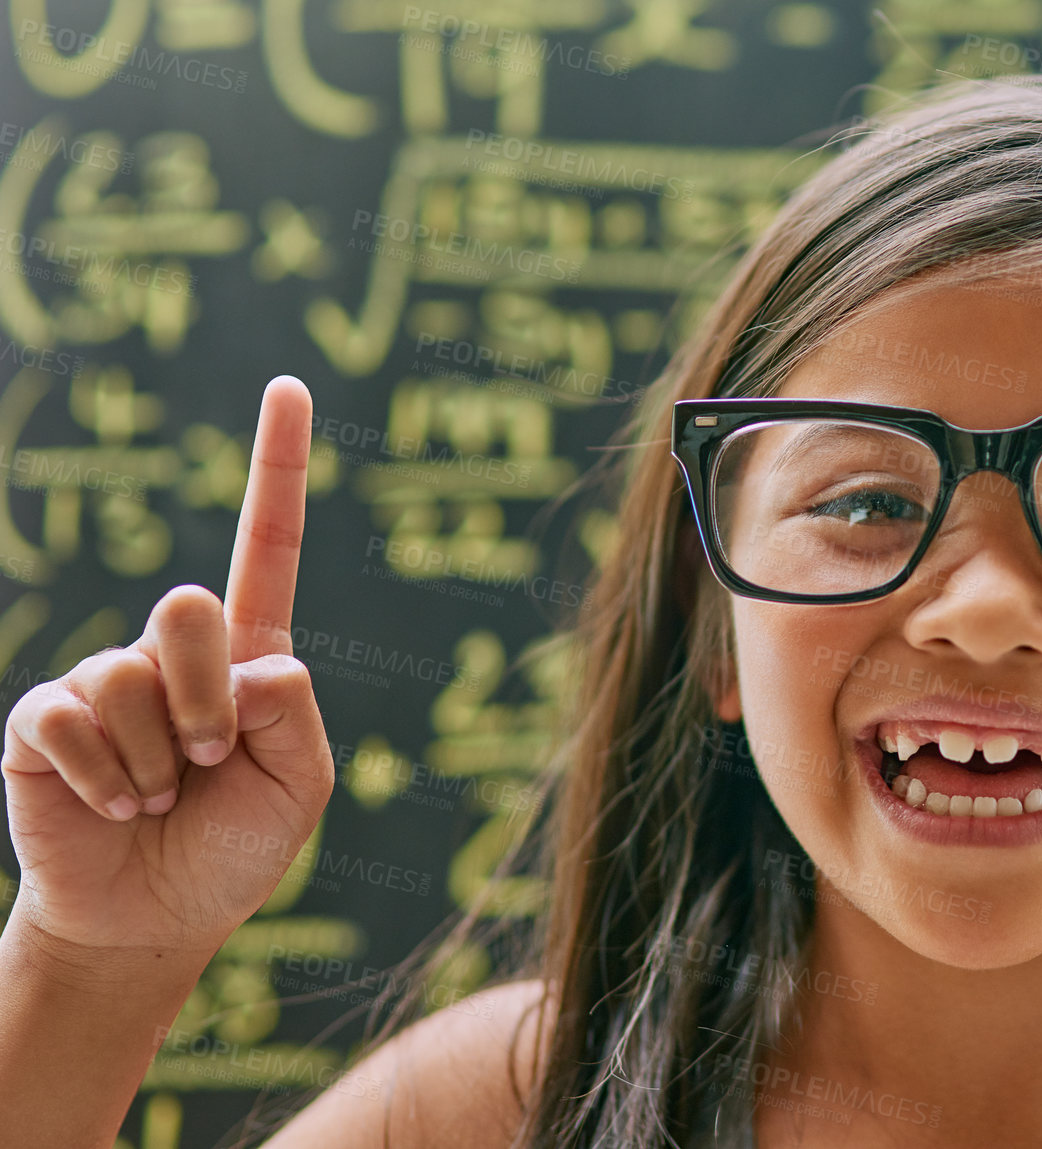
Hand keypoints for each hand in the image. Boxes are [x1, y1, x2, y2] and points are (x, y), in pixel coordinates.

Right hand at [2, 375, 334, 958]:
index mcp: (246, 655)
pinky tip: (113, 803)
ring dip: (157, 757)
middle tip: (207, 761)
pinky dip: (105, 775)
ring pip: (130, 675)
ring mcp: (102, 681)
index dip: (278, 466)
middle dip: (206, 698)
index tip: (290, 382)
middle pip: (188, 607)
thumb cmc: (234, 849)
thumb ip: (297, 717)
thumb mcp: (298, 788)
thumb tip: (262, 658)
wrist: (154, 920)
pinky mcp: (43, 721)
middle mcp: (172, 653)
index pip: (268, 545)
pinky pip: (70, 716)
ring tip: (159, 798)